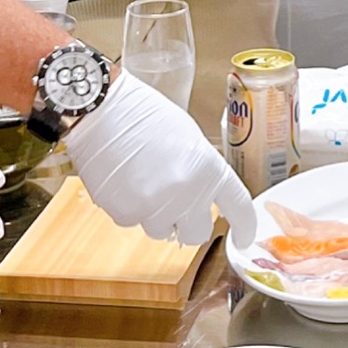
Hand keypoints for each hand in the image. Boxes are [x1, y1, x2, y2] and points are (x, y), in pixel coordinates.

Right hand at [64, 72, 254, 245]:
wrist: (103, 109)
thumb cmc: (144, 115)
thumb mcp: (188, 138)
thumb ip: (201, 171)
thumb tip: (202, 197)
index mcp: (209, 168)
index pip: (239, 207)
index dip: (244, 227)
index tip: (243, 238)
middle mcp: (188, 193)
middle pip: (198, 233)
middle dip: (189, 223)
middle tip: (176, 204)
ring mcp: (156, 206)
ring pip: (162, 230)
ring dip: (156, 214)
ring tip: (141, 180)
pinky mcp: (126, 214)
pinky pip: (133, 222)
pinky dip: (129, 207)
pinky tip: (123, 181)